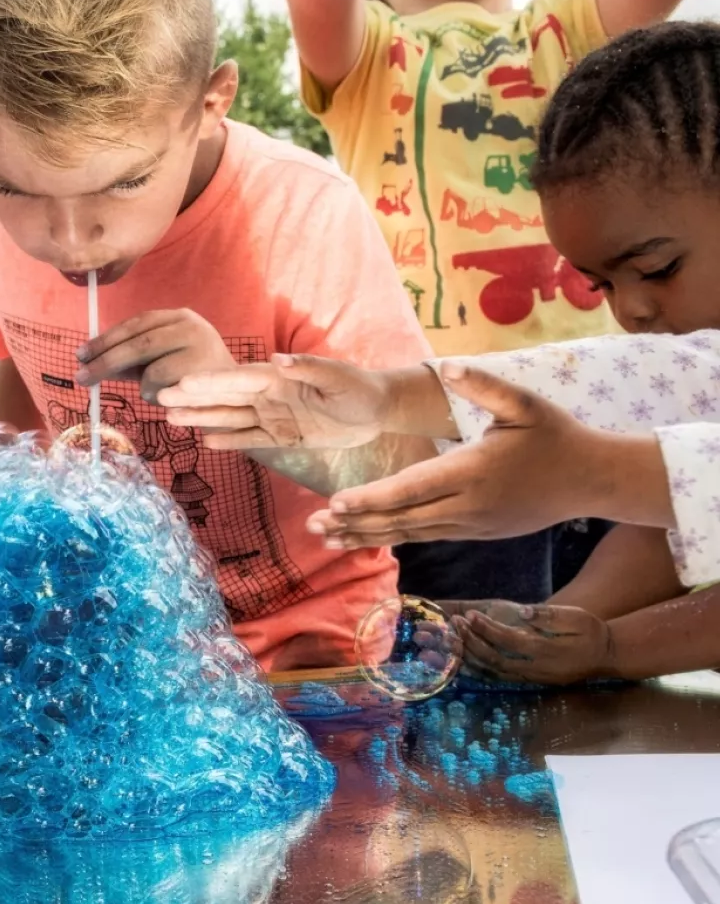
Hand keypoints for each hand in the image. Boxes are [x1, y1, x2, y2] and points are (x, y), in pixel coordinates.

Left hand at [77, 309, 235, 404]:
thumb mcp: (157, 363)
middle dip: (104, 360)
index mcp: (178, 317)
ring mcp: (198, 344)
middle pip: (136, 342)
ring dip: (141, 385)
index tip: (81, 354)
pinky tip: (171, 397)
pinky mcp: (200, 368)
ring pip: (147, 365)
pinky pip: (159, 383)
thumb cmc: (189, 379)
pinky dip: (153, 395)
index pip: (135, 324)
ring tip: (155, 392)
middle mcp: (189, 325)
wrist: (233, 397)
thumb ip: (127, 360)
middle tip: (81, 376)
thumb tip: (87, 363)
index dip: (105, 339)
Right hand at [156, 354, 394, 446]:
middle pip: (224, 396)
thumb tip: (278, 359)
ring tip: (170, 417)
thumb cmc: (360, 389)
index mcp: (278, 377)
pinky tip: (205, 440)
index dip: (210, 381)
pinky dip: (229, 440)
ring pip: (230, 417)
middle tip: (160, 397)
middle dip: (193, 397)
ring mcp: (271, 415)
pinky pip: (249, 438)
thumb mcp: (338, 378)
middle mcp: (268, 395)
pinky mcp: (280, 435)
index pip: (238, 378)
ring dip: (202, 417)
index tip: (182, 381)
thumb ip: (309, 368)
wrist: (376, 411)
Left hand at [306, 367, 627, 548]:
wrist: (592, 480)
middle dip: (355, 522)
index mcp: (472, 471)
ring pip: (410, 534)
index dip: (372, 498)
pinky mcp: (474, 532)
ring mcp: (471, 524)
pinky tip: (365, 538)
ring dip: (367, 536)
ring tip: (326, 538)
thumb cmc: (556, 435)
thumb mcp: (525, 402)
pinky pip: (425, 536)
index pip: (412, 488)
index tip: (336, 501)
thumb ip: (484, 385)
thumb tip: (449, 366)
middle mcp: (467, 505)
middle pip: (402, 518)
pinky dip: (392, 537)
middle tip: (312, 525)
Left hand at [456, 601, 617, 686]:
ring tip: (452, 641)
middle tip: (454, 626)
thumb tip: (524, 611)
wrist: (605, 656)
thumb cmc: (591, 632)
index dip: (487, 629)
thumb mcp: (576, 618)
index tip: (470, 615)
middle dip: (472, 642)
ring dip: (471, 657)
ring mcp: (532, 677)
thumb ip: (549, 616)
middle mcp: (536, 668)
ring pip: (493, 672)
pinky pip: (498, 678)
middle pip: (495, 659)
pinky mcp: (529, 680)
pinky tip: (463, 660)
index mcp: (547, 651)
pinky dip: (478, 670)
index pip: (509, 640)